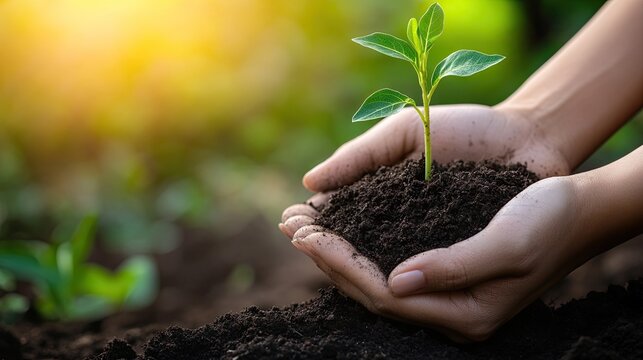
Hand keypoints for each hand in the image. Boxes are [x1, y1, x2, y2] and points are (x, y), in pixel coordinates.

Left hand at [279, 105, 575, 340]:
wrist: (579, 206)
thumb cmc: (549, 220)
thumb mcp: (509, 245)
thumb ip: (454, 268)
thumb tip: (395, 281)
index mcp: (466, 314)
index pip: (387, 296)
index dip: (343, 266)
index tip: (309, 235)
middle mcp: (451, 312)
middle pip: (373, 292)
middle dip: (329, 260)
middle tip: (292, 227)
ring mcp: (446, 294)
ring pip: (376, 280)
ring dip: (337, 253)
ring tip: (303, 227)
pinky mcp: (444, 272)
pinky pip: (389, 265)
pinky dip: (360, 246)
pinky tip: (340, 229)